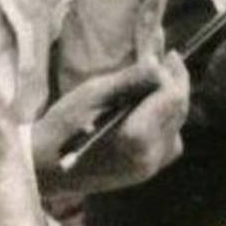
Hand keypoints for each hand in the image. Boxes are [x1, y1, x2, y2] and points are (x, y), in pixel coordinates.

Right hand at [33, 52, 189, 193]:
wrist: (46, 167)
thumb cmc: (64, 125)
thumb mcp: (93, 93)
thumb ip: (130, 79)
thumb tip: (158, 63)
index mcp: (136, 136)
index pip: (173, 98)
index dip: (173, 74)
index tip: (167, 54)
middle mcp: (150, 156)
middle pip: (179, 112)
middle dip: (177, 83)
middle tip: (170, 59)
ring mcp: (149, 168)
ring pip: (177, 127)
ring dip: (172, 102)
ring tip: (160, 81)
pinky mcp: (144, 172)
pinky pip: (168, 142)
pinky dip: (165, 121)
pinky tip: (150, 109)